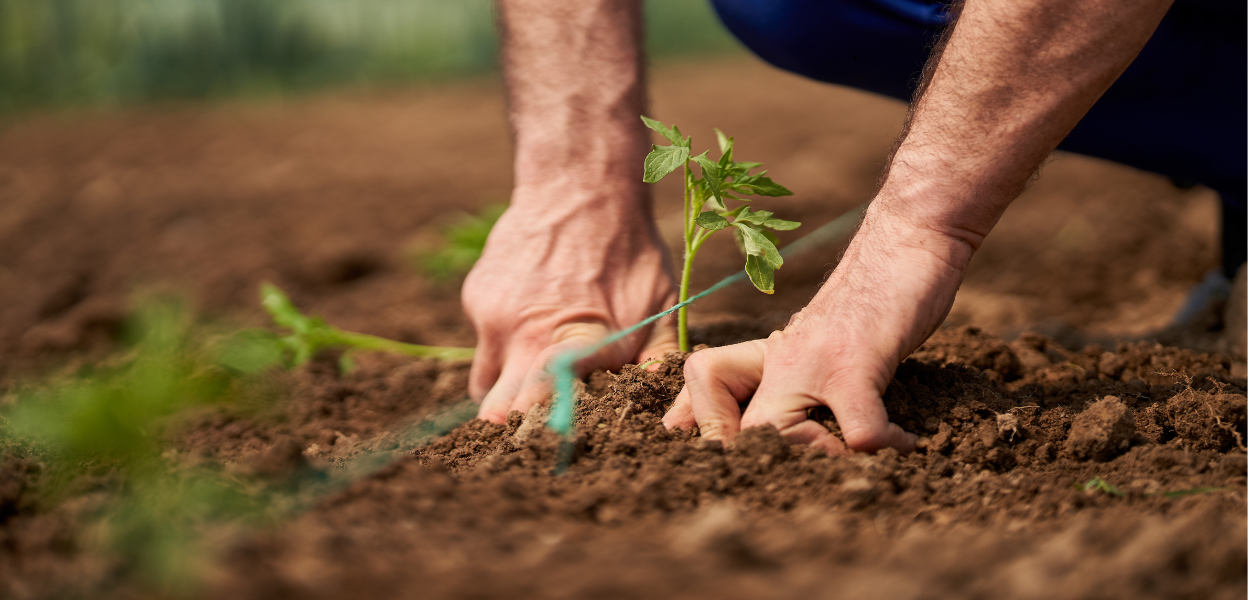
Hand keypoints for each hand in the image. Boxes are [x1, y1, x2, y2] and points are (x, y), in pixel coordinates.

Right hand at [463, 183, 678, 421]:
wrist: (580, 185)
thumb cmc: (630, 249)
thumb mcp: (660, 303)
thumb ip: (657, 358)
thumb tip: (666, 406)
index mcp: (578, 346)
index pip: (544, 410)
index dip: (542, 433)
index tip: (549, 444)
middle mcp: (528, 338)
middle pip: (498, 411)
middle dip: (513, 425)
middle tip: (532, 428)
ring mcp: (495, 319)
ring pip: (485, 383)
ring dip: (505, 389)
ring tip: (534, 374)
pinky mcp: (477, 299)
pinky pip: (485, 342)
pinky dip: (504, 343)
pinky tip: (532, 315)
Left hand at [663, 203, 974, 453]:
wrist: (906, 238)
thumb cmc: (872, 298)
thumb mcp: (821, 341)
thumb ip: (800, 380)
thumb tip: (796, 427)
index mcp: (768, 359)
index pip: (704, 393)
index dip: (706, 432)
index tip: (724, 459)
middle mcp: (779, 361)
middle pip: (730, 429)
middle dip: (755, 464)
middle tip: (802, 478)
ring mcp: (813, 362)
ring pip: (776, 436)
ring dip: (816, 462)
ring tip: (853, 462)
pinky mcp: (856, 361)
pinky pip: (858, 431)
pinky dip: (884, 446)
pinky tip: (907, 443)